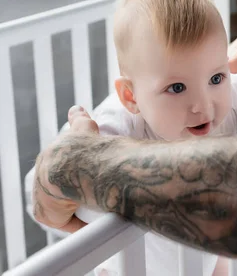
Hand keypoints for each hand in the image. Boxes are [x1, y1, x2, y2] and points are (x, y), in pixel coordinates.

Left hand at [32, 105, 98, 232]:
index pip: (60, 166)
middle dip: (76, 189)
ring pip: (63, 204)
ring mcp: (42, 196)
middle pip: (60, 187)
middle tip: (97, 190)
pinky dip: (79, 222)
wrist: (79, 167)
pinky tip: (95, 221)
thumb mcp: (84, 127)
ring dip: (78, 206)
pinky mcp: (46, 215)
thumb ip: (79, 119)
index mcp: (50, 157)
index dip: (74, 169)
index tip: (88, 173)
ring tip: (99, 206)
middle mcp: (42, 176)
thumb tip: (76, 108)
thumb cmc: (87, 147)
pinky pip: (65, 221)